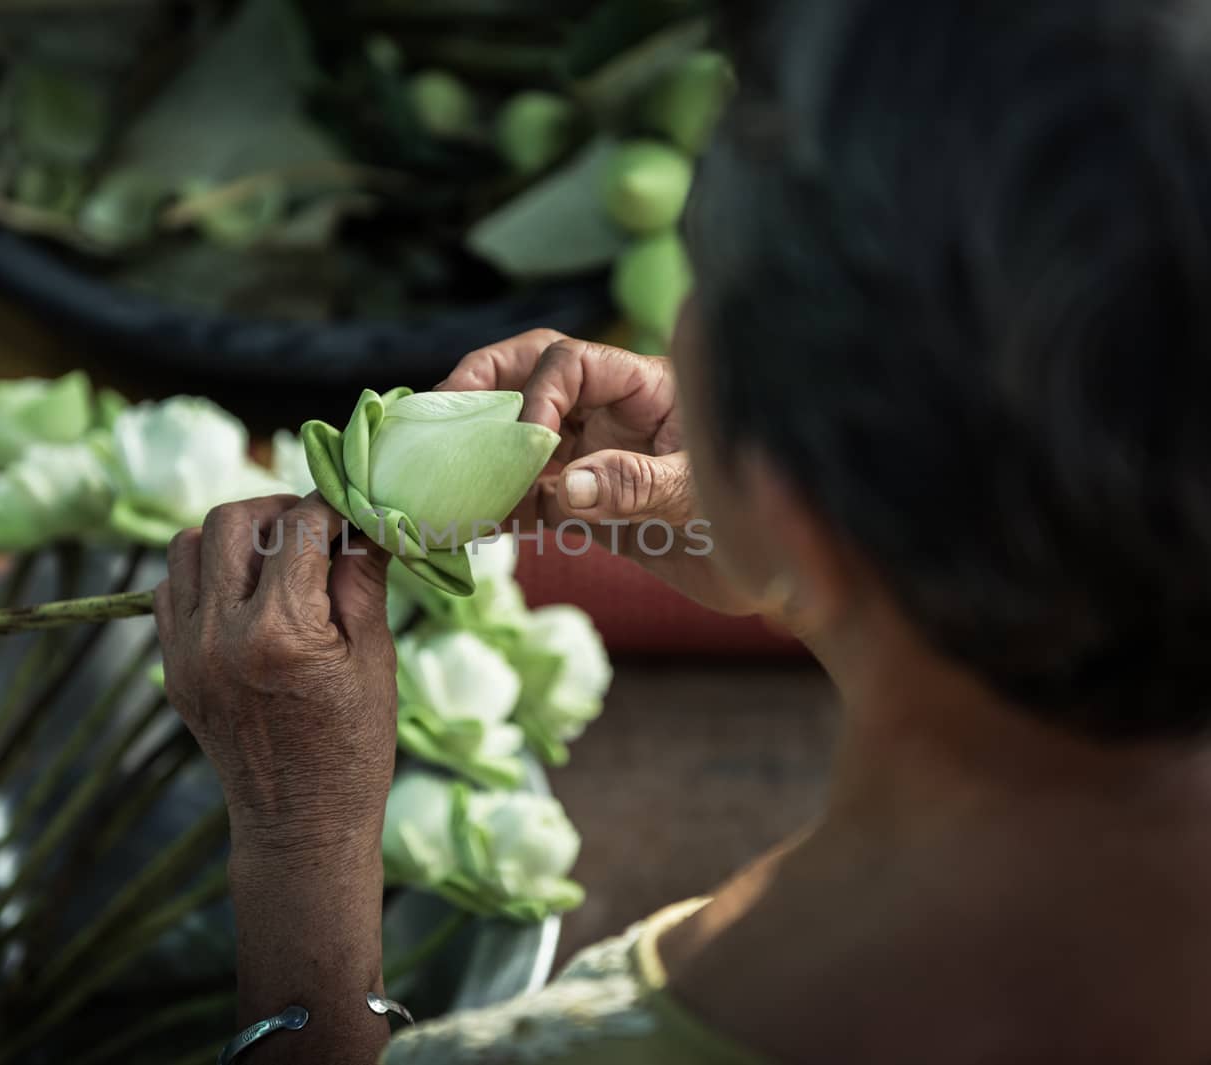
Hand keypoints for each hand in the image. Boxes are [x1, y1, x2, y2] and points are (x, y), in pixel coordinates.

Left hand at [153, 494, 397, 856]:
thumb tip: (366, 517)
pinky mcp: (171, 668)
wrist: (299, 824)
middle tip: (311, 527)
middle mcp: (221, 634)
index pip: (299, 527)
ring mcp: (186, 652)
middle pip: (231, 520)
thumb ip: (361, 579)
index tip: (352, 508)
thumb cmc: (353, 745)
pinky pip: (170, 590)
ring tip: (274, 558)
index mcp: (281, 631)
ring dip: (233, 538)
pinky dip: (204, 576)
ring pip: (187, 546)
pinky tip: (244, 595)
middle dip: (276, 510)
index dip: (331, 506)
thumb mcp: (373, 658)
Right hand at [439, 328, 753, 613]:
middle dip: (480, 388)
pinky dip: (495, 506)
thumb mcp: (701, 500)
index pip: (570, 362)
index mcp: (648, 387)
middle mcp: (613, 412)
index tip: (526, 448)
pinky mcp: (585, 502)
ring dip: (479, 452)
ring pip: (519, 435)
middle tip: (435, 417)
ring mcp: (595, 454)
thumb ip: (635, 486)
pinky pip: (527, 492)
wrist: (775, 585)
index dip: (537, 396)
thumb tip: (565, 486)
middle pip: (530, 374)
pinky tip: (469, 525)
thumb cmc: (757, 527)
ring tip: (439, 478)